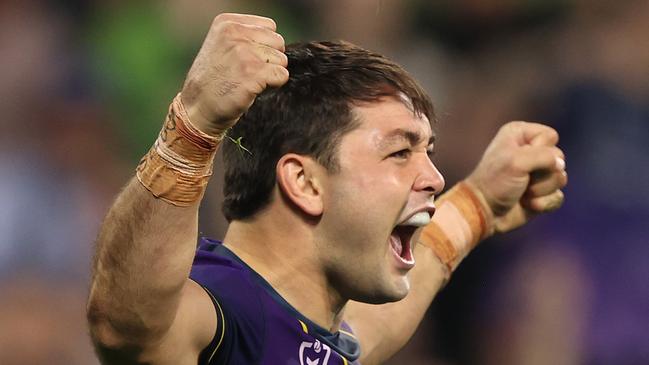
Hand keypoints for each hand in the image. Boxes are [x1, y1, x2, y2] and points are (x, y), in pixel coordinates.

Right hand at [180, 13, 288, 135]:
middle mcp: (235, 33)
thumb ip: (246, 37)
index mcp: (227, 23)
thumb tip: (278, 42)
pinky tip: (254, 89)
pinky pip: (282, 75)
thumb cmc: (214, 80)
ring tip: (250, 80)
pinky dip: (273, 85)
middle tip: (250, 72)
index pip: (269, 26)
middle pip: (278, 42)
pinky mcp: (253, 73)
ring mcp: (244, 53)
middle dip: (270, 59)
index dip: (264, 45)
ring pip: (281, 60)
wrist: (199, 107)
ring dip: (271, 73)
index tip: (247, 59)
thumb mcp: (221, 45)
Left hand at [465, 121, 567, 233]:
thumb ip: (544, 156)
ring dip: (541, 190)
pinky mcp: (542, 193)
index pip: (550, 136)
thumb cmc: (495, 182)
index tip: (519, 159)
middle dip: (541, 174)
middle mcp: (531, 150)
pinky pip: (558, 196)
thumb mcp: (516, 161)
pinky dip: (543, 203)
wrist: (485, 211)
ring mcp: (538, 173)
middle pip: (559, 158)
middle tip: (521, 179)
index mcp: (520, 134)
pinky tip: (527, 204)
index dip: (541, 150)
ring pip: (560, 178)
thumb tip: (561, 166)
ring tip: (522, 192)